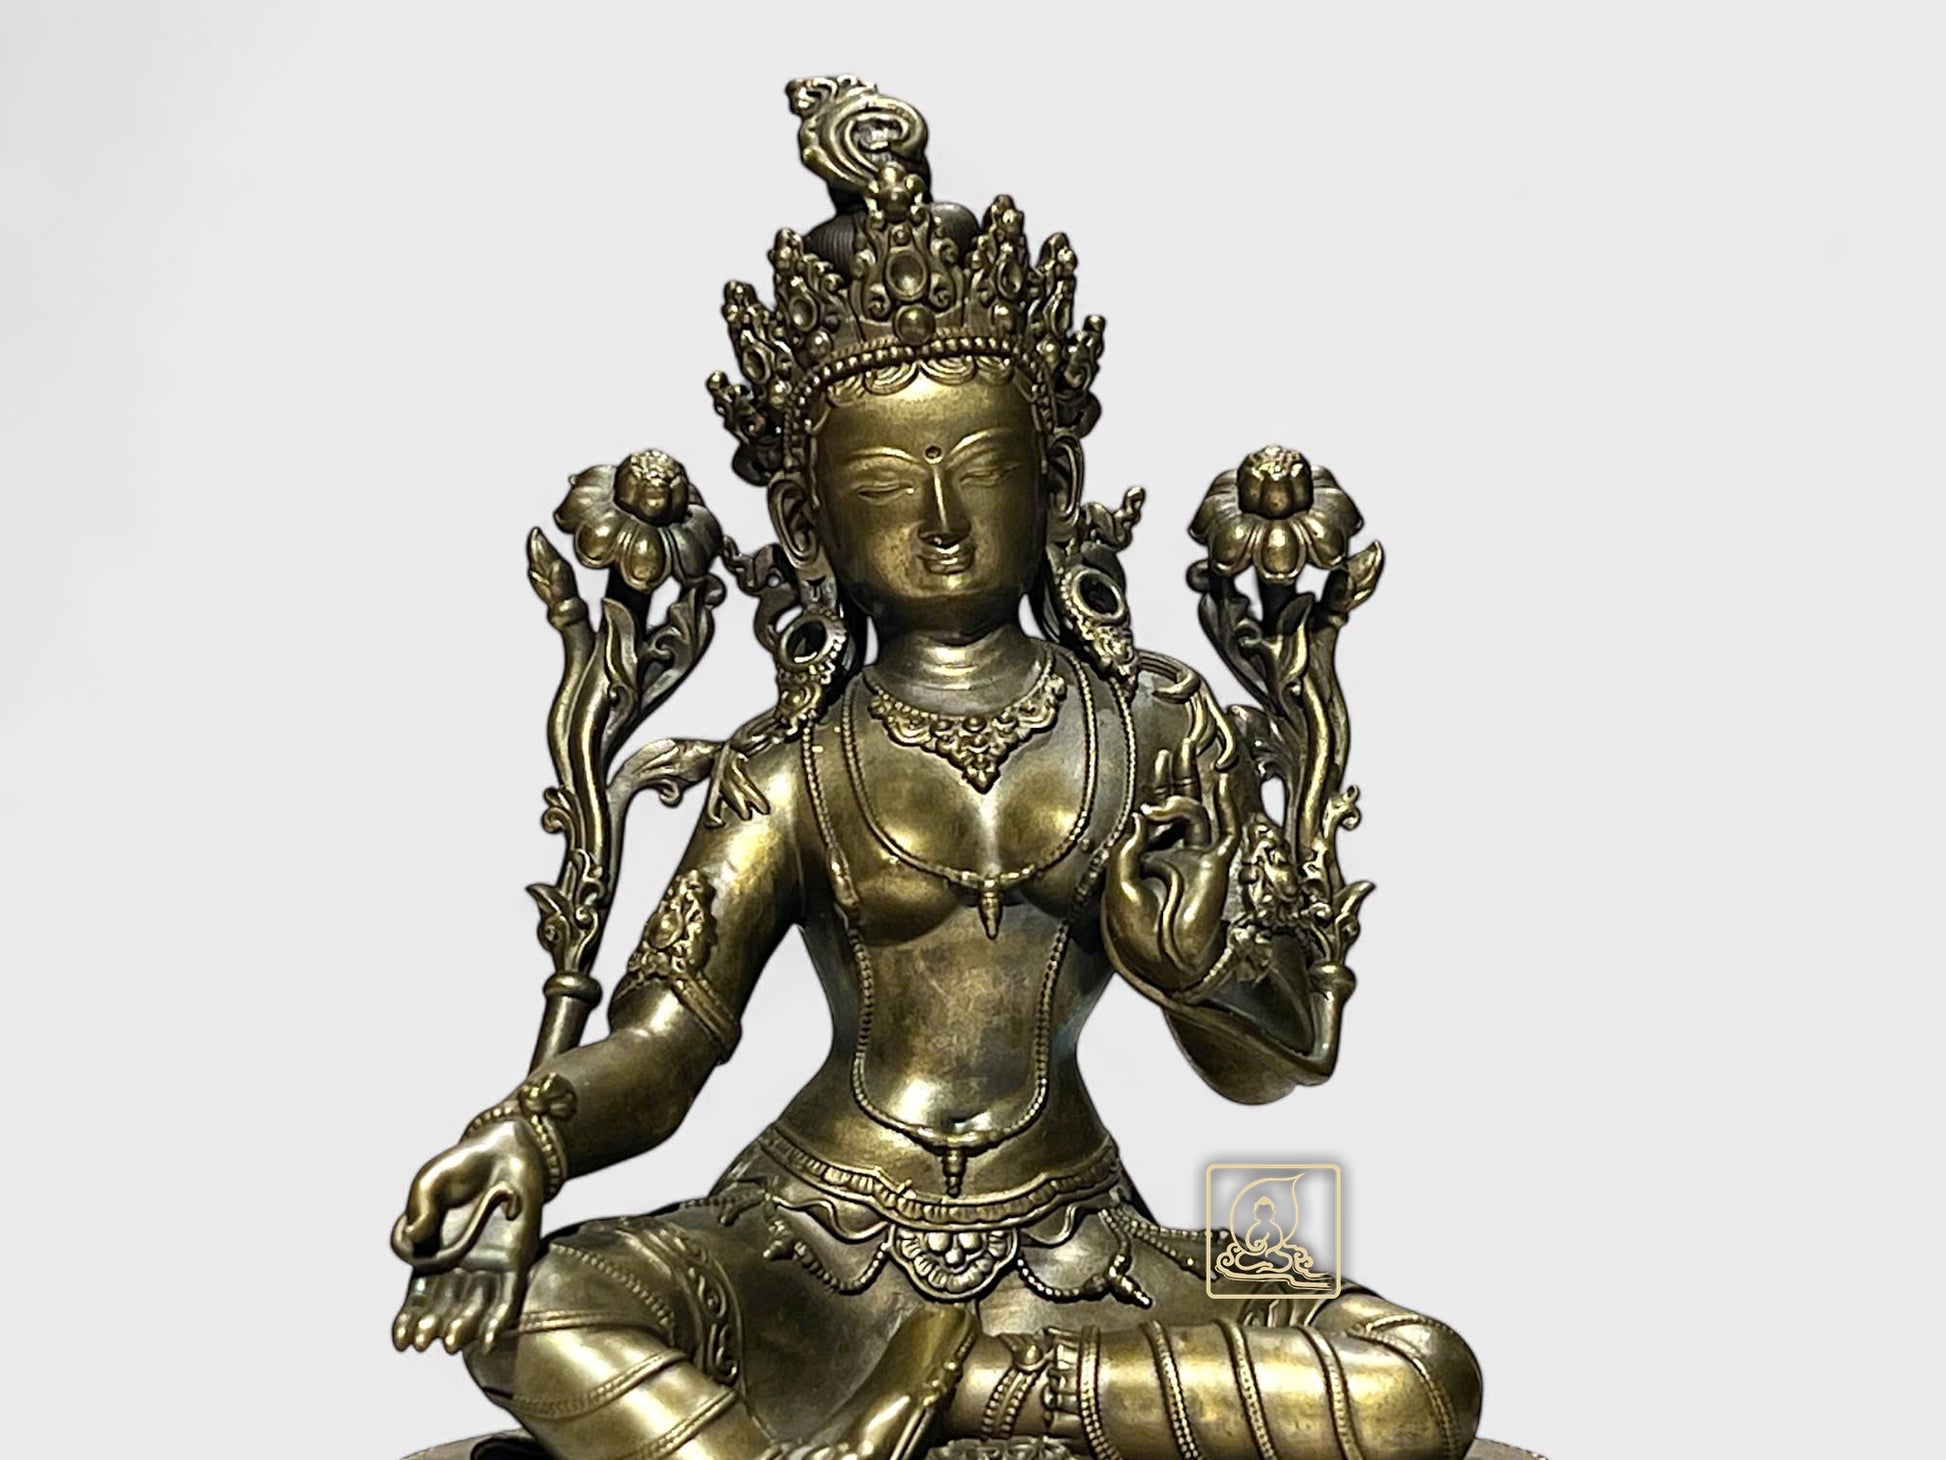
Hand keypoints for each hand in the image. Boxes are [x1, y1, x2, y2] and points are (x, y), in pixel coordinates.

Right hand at [389, 1118, 544, 1353]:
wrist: (505, 1150)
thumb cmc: (461, 1167)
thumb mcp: (429, 1182)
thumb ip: (419, 1207)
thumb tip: (414, 1235)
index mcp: (431, 1256)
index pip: (417, 1297)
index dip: (408, 1321)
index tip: (402, 1341)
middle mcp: (458, 1269)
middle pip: (443, 1308)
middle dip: (433, 1327)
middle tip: (425, 1340)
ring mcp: (487, 1267)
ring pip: (473, 1309)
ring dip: (462, 1329)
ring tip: (450, 1343)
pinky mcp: (515, 1261)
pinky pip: (508, 1296)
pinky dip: (497, 1320)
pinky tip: (487, 1340)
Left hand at [1102, 694, 1241, 992]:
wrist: (1167, 964)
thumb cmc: (1137, 935)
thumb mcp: (1118, 887)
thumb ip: (1126, 850)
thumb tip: (1140, 816)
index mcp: (1148, 860)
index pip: (1154, 814)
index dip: (1158, 786)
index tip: (1160, 757)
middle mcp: (1174, 855)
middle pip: (1180, 805)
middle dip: (1181, 775)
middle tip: (1184, 742)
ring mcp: (1197, 860)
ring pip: (1198, 812)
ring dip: (1191, 785)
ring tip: (1185, 756)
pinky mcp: (1217, 868)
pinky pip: (1227, 831)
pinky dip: (1227, 806)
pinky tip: (1224, 783)